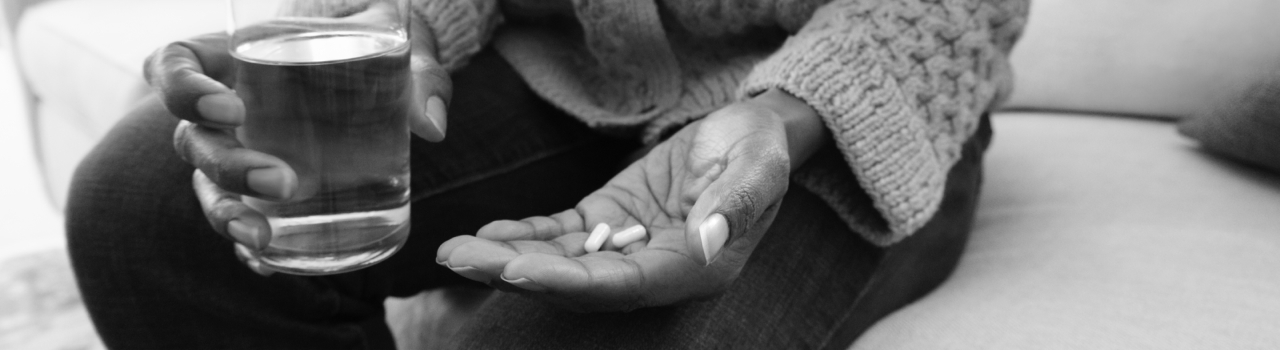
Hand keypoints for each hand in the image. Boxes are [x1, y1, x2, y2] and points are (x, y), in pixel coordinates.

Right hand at [148, 5, 448, 274]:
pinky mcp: (264, 191)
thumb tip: (432, 126)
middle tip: (284, 181)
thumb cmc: (371, 42)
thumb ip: (417, 72)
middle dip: (228, 167)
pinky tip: (268, 264)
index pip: (175, 64)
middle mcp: (227, 110)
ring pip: (209, 188)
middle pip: (193, 140)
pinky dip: (247, 246)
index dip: (182, 87)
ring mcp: (241, 153)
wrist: (380, 69)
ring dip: (228, 215)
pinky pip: (241, 219)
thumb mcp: (395, 39)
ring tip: (262, 239)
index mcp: (238, 56)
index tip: (230, 109)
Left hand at [437, 91, 823, 311]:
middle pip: (578, 284)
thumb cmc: (761, 149)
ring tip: (453, 253)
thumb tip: (709, 241)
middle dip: (519, 275)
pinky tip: (484, 234)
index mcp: (693, 267)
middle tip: (462, 263)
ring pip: (560, 263)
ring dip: (507, 260)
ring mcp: (628, 246)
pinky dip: (523, 236)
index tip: (520, 271)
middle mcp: (654, 268)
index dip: (570, 283)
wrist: (752, 133)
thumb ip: (738, 203)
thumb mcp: (761, 166)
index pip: (623, 285)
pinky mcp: (609, 221)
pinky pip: (560, 236)